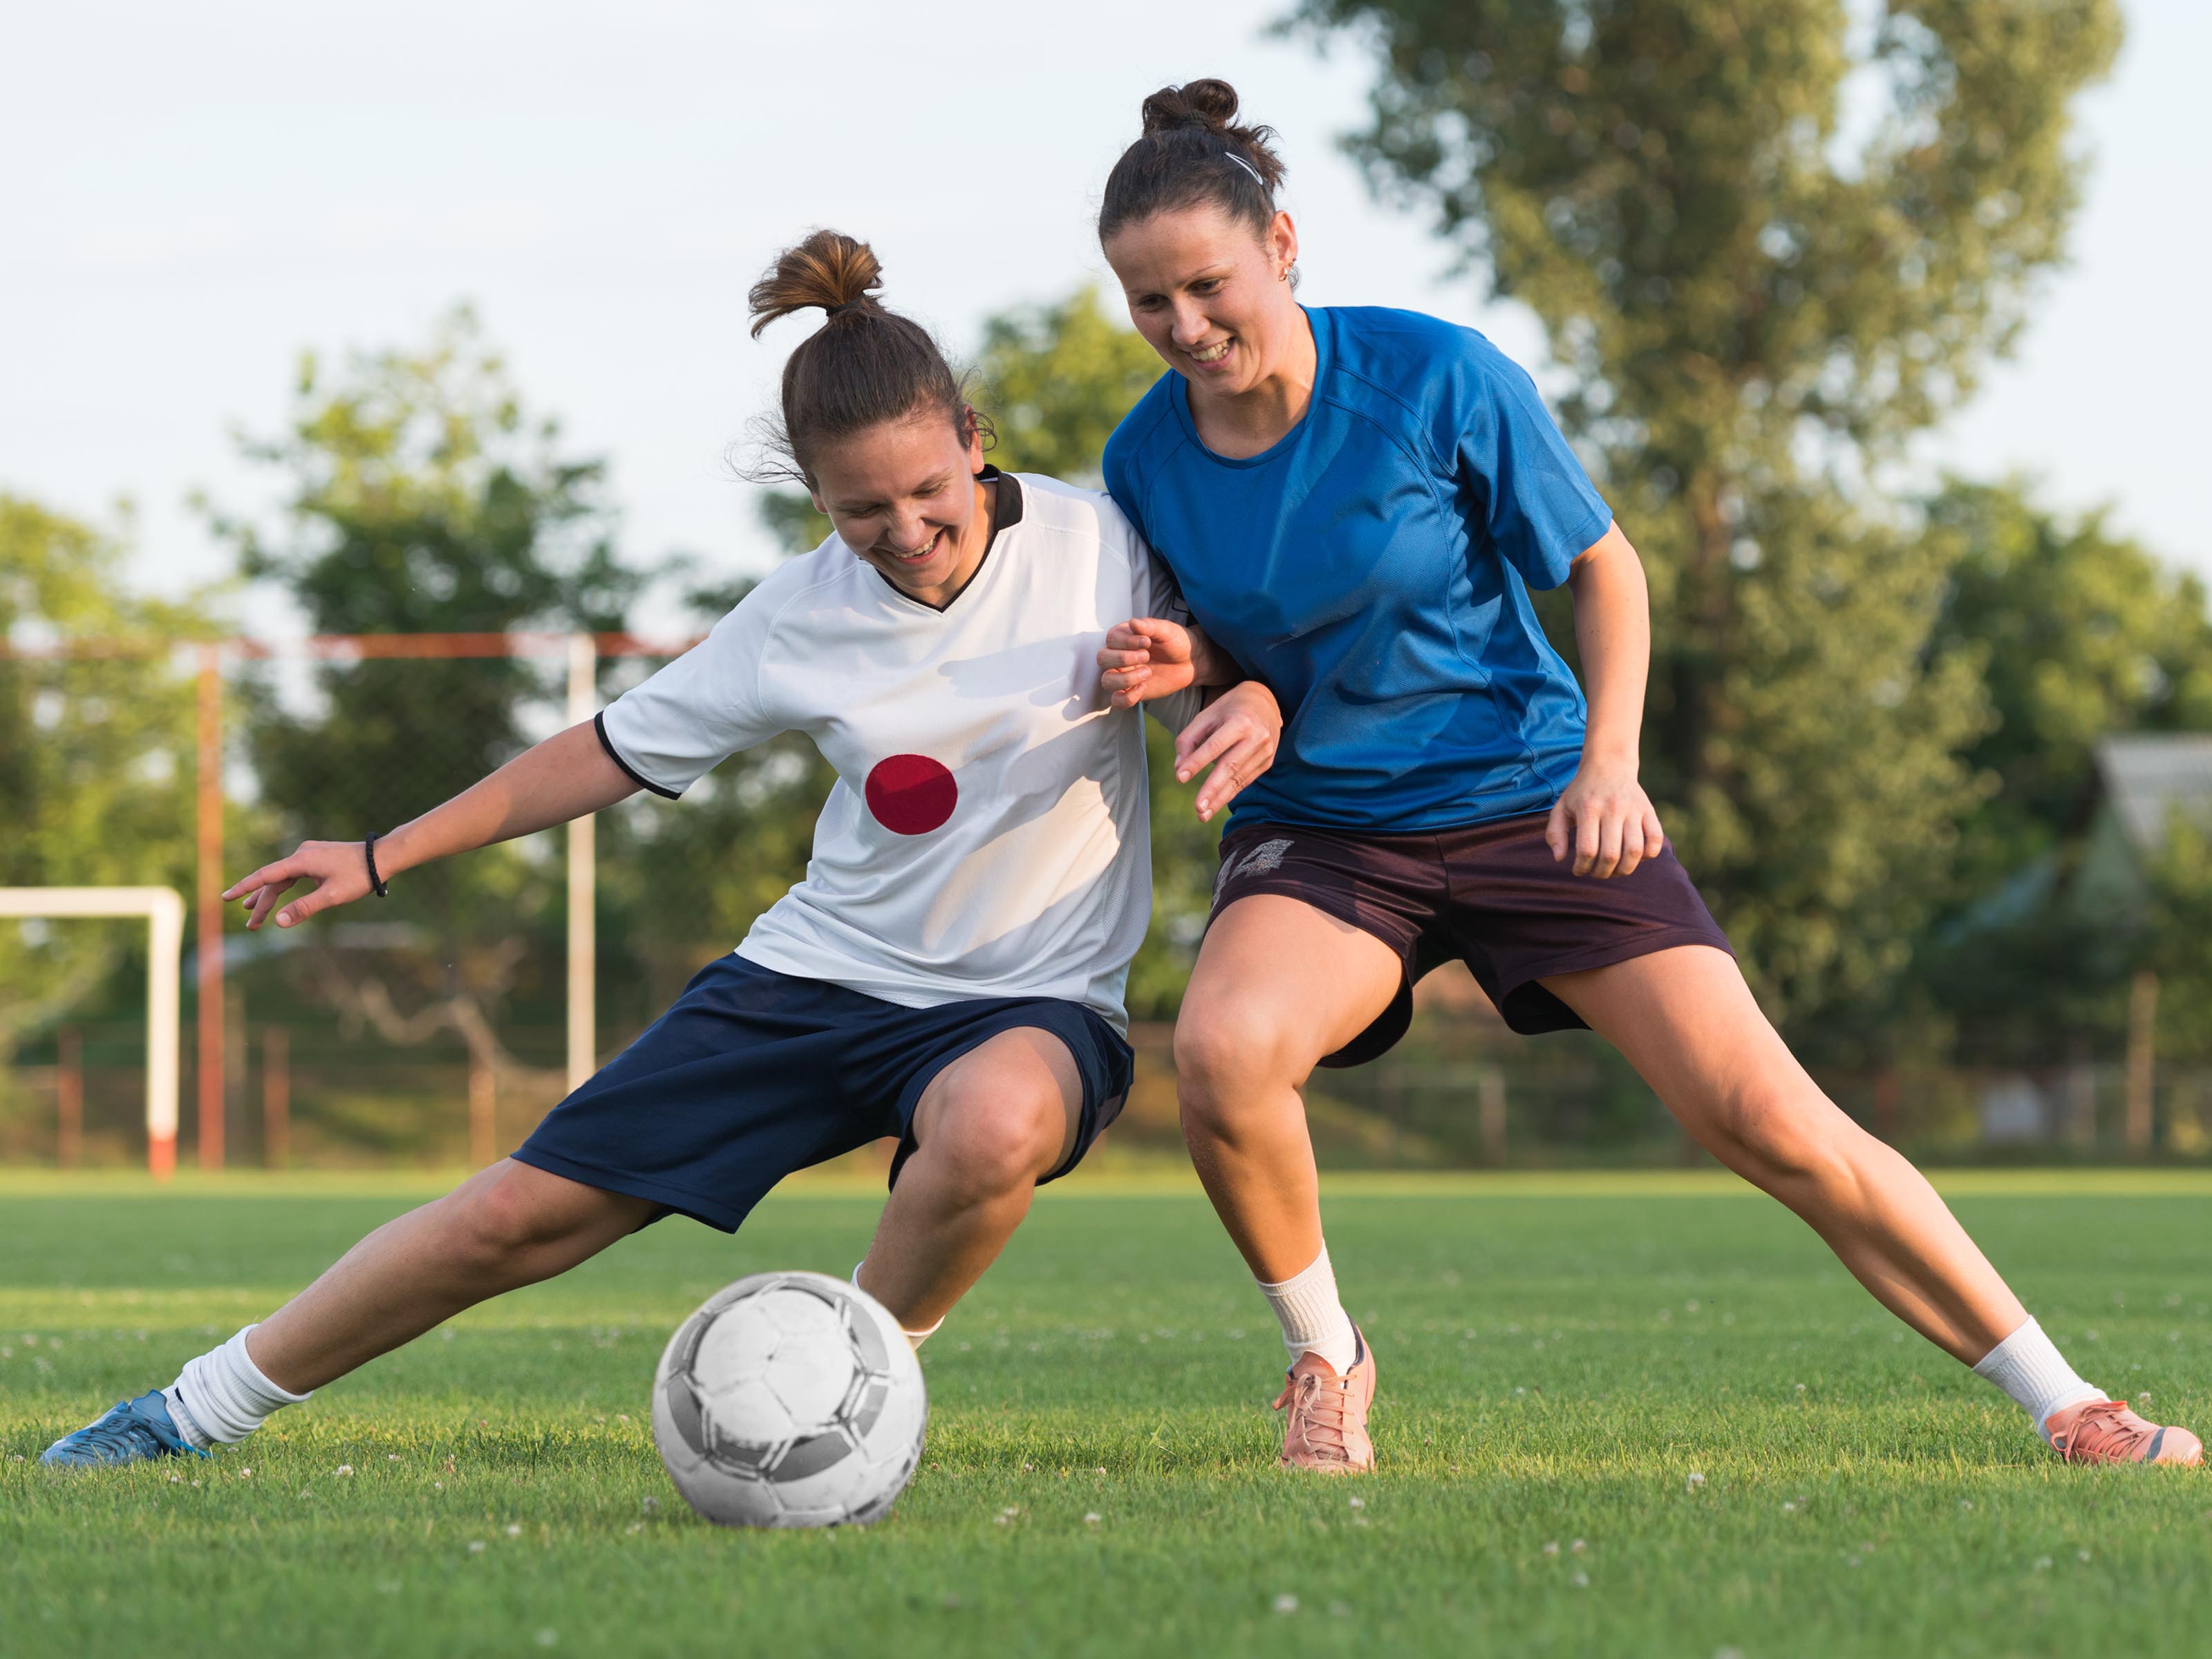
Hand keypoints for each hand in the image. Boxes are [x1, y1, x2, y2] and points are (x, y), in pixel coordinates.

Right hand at [222, 839, 377, 929]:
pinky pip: (293, 874)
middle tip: (251, 926)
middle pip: (274, 881)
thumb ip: (304, 908)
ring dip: (271, 896)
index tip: (226, 897)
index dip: (245, 887)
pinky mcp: (317, 856)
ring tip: (253, 913)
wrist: (382, 857)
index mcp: (301, 860)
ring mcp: (309, 853)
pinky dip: (284, 887)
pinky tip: (277, 896)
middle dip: (261, 904)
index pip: (265, 875)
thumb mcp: (332, 896)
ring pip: (283, 878)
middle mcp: (302, 853)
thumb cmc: (359, 876)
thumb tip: (278, 922)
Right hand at [1099, 617, 1212, 708]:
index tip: (1147, 642)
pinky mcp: (1130, 691)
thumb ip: (1149, 626)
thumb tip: (1133, 622)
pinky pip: (1117, 701)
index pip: (1111, 639)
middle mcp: (1118, 656)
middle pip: (1102, 659)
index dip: (1126, 641)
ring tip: (1147, 673)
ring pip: (1106, 681)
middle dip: (1123, 658)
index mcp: (1124, 637)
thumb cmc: (1175, 642)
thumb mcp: (1166, 630)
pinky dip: (1127, 698)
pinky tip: (1143, 688)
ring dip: (1125, 679)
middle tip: (1146, 656)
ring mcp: (1123, 675)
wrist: (1190, 661)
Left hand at [1174, 680, 1280, 821]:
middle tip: (1197, 808)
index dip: (1197, 762)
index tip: (1180, 778)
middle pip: (1230, 766)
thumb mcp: (1207, 715)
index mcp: (1240, 720)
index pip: (1215, 746)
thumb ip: (1189, 739)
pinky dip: (1230, 793)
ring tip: (1202, 814)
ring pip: (1239, 779)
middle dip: (1212, 790)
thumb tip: (1179, 769)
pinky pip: (1246, 781)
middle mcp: (1257, 737)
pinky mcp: (1267, 762)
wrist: (1266, 702)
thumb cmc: (1229, 709)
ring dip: (1220, 799)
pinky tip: (1216, 804)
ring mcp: (1265, 751)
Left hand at [1544, 759, 1663, 877]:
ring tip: (1615, 870)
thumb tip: (1559, 859)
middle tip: (1596, 872)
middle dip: (1602, 872)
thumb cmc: (1581, 792)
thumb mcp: (1561, 807)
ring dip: (1624, 869)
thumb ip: (1554, 833)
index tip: (1578, 870)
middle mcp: (1612, 808)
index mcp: (1588, 809)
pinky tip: (1634, 856)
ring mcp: (1633, 809)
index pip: (1587, 849)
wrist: (1609, 765)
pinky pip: (1656, 840)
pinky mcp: (1649, 810)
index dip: (1582, 867)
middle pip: (1611, 854)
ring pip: (1635, 851)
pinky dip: (1648, 855)